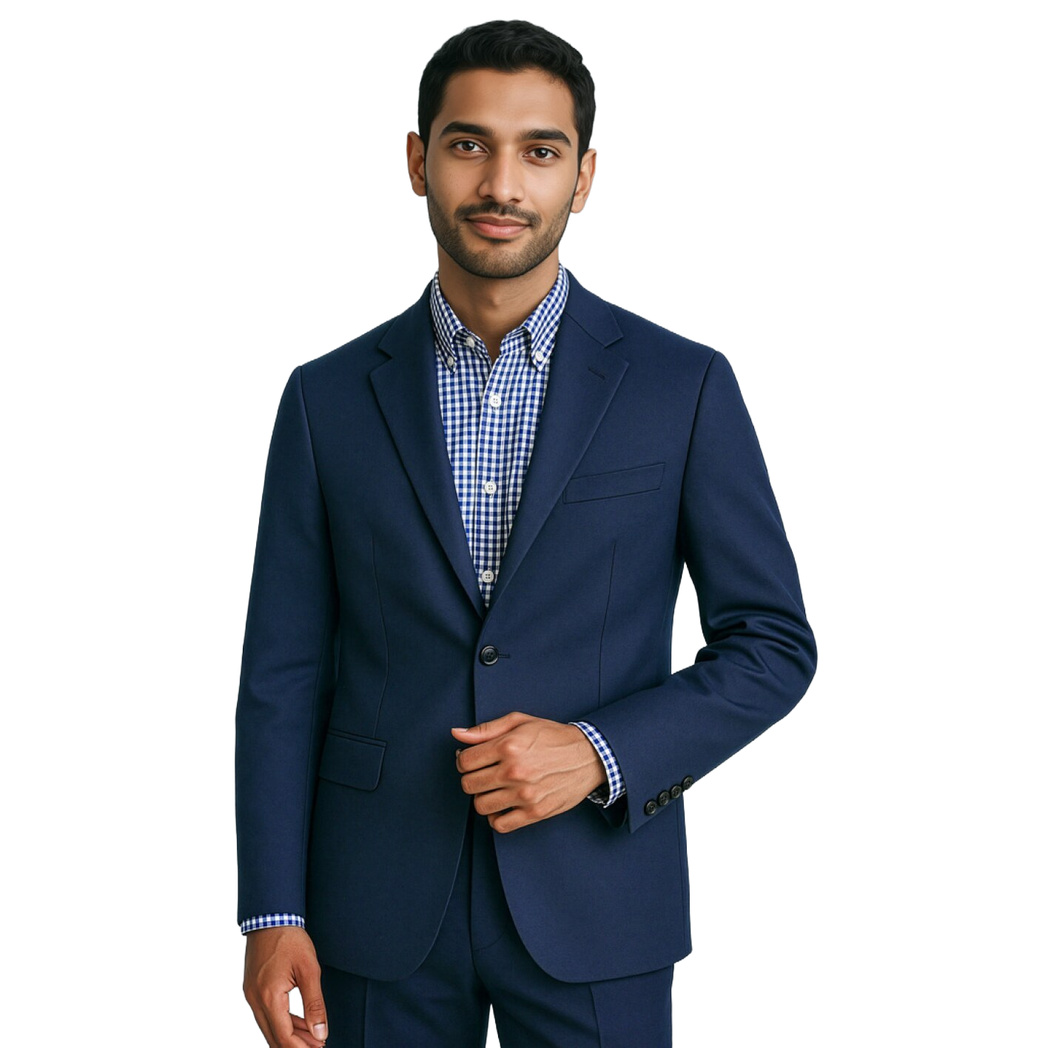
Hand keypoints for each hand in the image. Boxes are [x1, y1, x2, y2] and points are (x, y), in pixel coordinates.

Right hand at [243, 926, 327, 1046]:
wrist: (270, 917)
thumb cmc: (290, 939)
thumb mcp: (309, 970)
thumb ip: (315, 1003)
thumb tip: (320, 1032)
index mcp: (269, 996)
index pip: (283, 1036)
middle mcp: (255, 1000)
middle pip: (273, 1037)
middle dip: (295, 1046)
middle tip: (318, 1047)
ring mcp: (251, 995)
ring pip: (269, 1027)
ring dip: (289, 1036)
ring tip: (312, 1039)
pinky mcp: (252, 989)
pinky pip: (266, 1014)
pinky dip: (282, 1022)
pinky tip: (299, 1024)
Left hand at [451, 711, 606, 832]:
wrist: (589, 756)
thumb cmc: (553, 737)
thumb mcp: (520, 722)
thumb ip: (486, 729)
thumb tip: (457, 733)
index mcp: (508, 746)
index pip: (464, 762)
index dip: (463, 760)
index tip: (472, 760)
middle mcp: (514, 771)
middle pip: (469, 785)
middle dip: (471, 779)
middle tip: (483, 774)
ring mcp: (524, 794)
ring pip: (481, 806)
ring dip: (483, 798)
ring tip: (495, 789)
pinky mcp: (535, 812)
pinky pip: (500, 825)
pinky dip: (496, 818)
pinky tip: (503, 805)